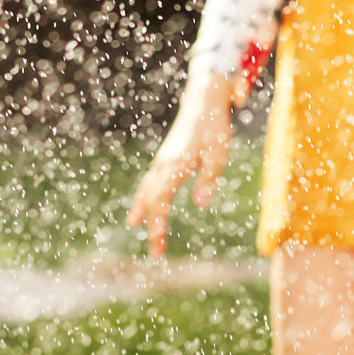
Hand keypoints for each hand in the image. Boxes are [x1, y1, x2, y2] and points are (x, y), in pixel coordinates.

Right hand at [126, 73, 234, 258]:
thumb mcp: (218, 155)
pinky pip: (150, 182)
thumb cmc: (214, 127)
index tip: (157, 246)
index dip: (158, 226)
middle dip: (152, 227)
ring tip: (135, 226)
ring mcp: (162, 161)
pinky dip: (145, 197)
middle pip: (151, 201)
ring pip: (146, 190)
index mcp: (175, 166)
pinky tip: (144, 205)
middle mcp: (164, 165)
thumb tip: (200, 205)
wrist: (203, 100)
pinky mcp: (165, 158)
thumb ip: (208, 180)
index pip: (161, 202)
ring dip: (143, 211)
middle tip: (155, 253)